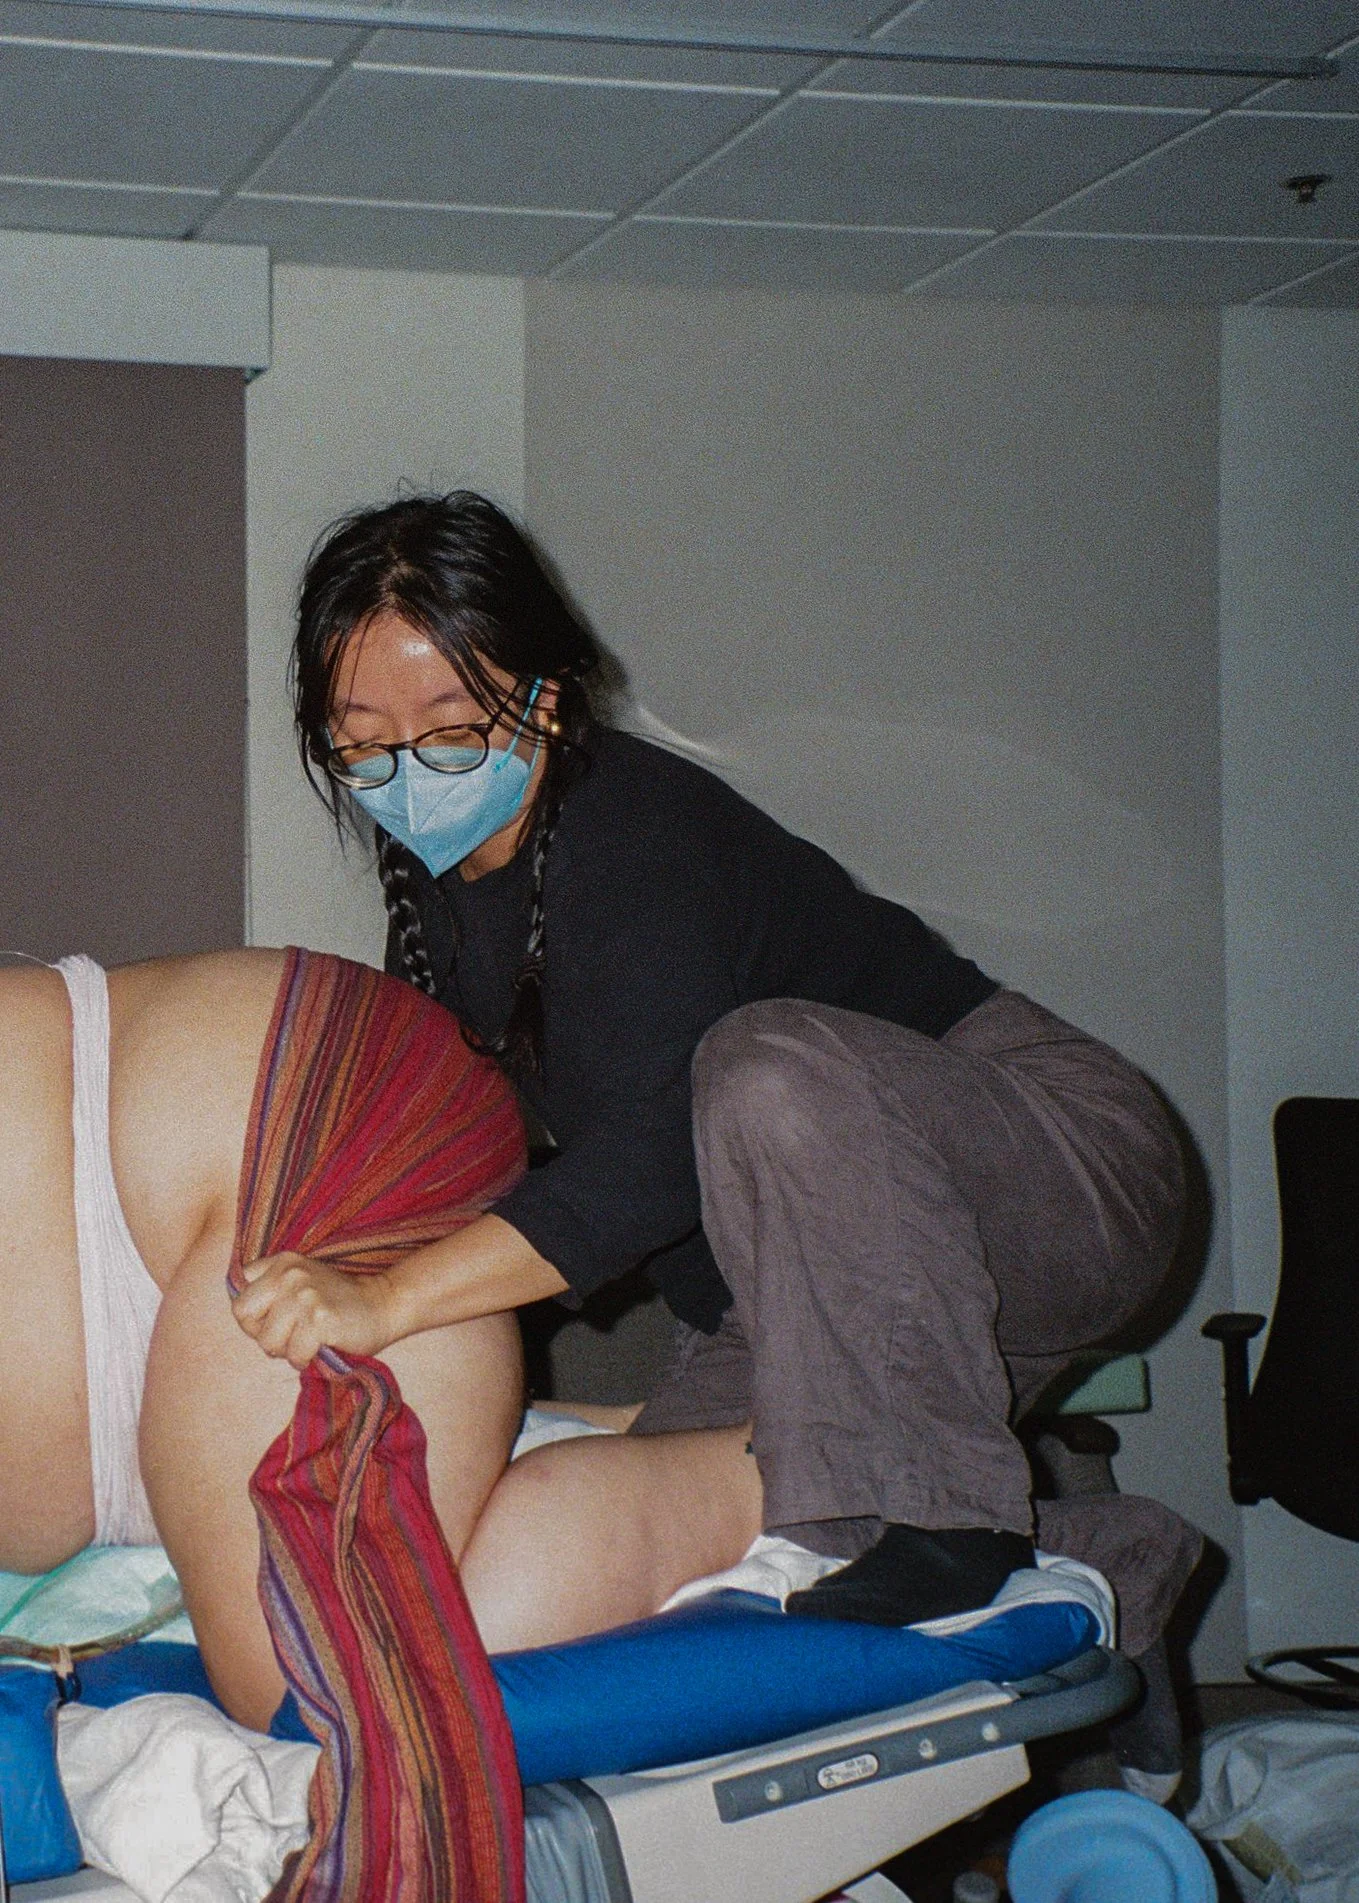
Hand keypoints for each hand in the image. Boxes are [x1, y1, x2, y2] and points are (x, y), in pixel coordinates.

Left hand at [231, 1254, 398, 1368]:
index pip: (240, 1296)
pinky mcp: (319, 1318)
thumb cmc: (338, 1302)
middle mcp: (289, 1273)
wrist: (384, 1304)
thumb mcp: (301, 1282)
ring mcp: (304, 1295)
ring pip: (267, 1341)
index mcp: (282, 1262)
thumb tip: (242, 1318)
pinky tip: (320, 1347)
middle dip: (264, 1335)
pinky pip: (293, 1354)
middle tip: (291, 1336)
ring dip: (287, 1351)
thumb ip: (271, 1292)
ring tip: (308, 1341)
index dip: (254, 1317)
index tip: (277, 1321)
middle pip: (245, 1317)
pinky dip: (305, 1359)